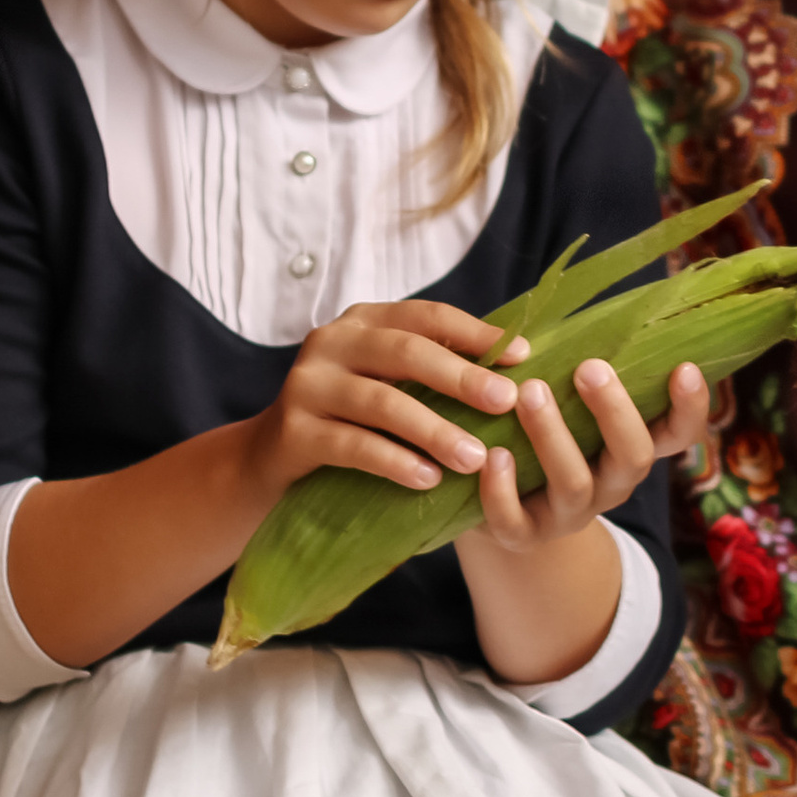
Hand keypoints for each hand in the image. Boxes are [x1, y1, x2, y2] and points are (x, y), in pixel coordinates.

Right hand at [244, 299, 532, 501]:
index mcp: (364, 321)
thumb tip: (518, 372)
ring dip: (435, 431)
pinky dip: (396, 462)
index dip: (477, 334)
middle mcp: (331, 343)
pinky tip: (429, 479)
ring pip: (382, 402)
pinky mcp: (292, 432)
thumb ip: (435, 371)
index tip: (524, 356)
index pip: (428, 317)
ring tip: (475, 457)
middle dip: (461, 377)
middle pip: (405, 352)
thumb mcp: (391, 382)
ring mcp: (306, 385)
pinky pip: (353, 445)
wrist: (272, 461)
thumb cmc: (353, 418)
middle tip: (507, 402)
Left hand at [463, 357, 709, 552]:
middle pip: (633, 457)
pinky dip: (503, 490)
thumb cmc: (540, 434)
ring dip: (553, 436)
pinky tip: (493, 455)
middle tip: (590, 367)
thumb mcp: (570, 405)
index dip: (691, 407)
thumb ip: (581, 371)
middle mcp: (612, 484)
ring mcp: (570, 513)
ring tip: (529, 392)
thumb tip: (590, 309)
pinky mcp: (523, 535)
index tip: (683, 367)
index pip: (679, 434)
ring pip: (576, 483)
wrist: (497, 508)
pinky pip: (516, 522)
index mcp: (630, 450)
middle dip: (614, 412)